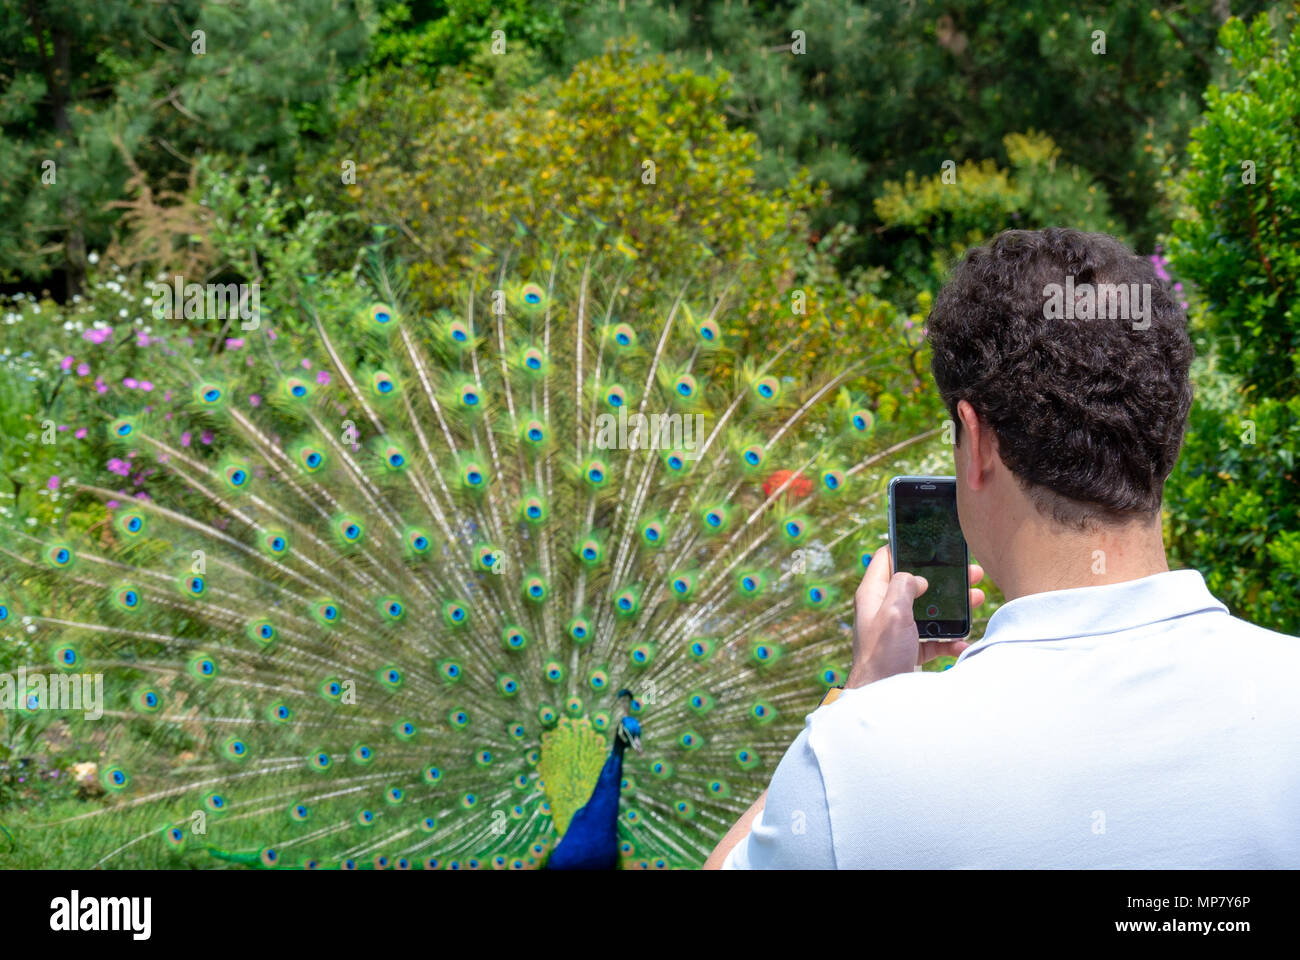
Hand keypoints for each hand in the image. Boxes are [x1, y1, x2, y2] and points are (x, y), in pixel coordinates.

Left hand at [845, 545, 985, 687]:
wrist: (881, 698)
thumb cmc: (881, 654)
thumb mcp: (893, 612)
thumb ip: (904, 586)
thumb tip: (919, 578)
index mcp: (873, 594)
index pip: (886, 558)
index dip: (905, 546)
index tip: (930, 542)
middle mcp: (883, 609)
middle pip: (916, 584)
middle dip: (943, 579)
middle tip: (970, 573)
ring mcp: (896, 630)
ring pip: (928, 611)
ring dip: (953, 608)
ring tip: (977, 599)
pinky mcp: (908, 649)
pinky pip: (933, 639)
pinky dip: (949, 640)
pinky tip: (963, 643)